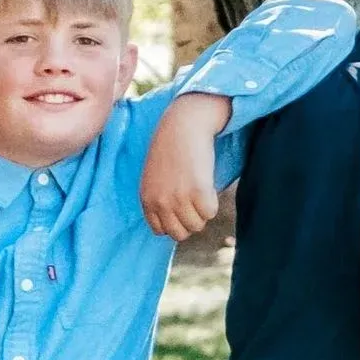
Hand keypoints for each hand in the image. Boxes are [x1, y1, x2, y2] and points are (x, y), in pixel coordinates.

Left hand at [140, 92, 230, 239]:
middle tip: (194, 199)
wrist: (183, 126)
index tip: (182, 205)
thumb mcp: (156, 178)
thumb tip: (177, 225)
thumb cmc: (172, 149)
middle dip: (190, 220)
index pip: (161, 231)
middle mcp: (160, 202)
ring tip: (200, 188)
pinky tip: (207, 183)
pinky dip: (213, 201)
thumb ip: (160, 200)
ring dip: (203, 210)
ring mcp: (179, 198)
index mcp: (147, 199)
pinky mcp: (198, 192)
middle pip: (181, 233)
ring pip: (197, 225)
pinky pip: (210, 212)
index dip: (175, 220)